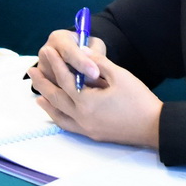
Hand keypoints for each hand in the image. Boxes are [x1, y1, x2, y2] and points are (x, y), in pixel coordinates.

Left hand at [30, 31, 161, 148]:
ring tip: (36, 93)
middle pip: (55, 98)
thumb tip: (82, 51)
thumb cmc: (139, 99)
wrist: (154, 127)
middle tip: (31, 70)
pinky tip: (54, 112)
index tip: (47, 51)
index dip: (55, 63)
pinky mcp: (92, 134)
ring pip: (58, 114)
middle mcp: (81, 117)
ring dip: (46, 102)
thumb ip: (98, 63)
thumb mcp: (120, 75)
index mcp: (87, 101)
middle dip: (42, 83)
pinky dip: (57, 117)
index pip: (65, 79)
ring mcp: (86, 128)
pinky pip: (68, 125)